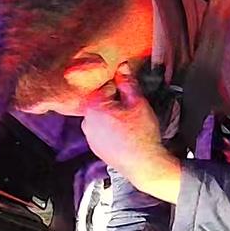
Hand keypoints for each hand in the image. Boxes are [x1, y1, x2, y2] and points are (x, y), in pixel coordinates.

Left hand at [80, 63, 180, 201]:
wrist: (143, 164)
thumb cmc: (141, 134)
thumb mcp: (138, 103)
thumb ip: (128, 82)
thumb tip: (122, 66)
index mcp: (93, 106)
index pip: (106, 86)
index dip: (121, 89)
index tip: (131, 95)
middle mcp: (86, 121)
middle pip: (101, 101)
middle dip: (116, 102)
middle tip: (132, 110)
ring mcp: (89, 136)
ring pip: (101, 117)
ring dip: (113, 116)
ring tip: (129, 124)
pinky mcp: (95, 147)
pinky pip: (101, 131)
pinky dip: (111, 130)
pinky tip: (124, 134)